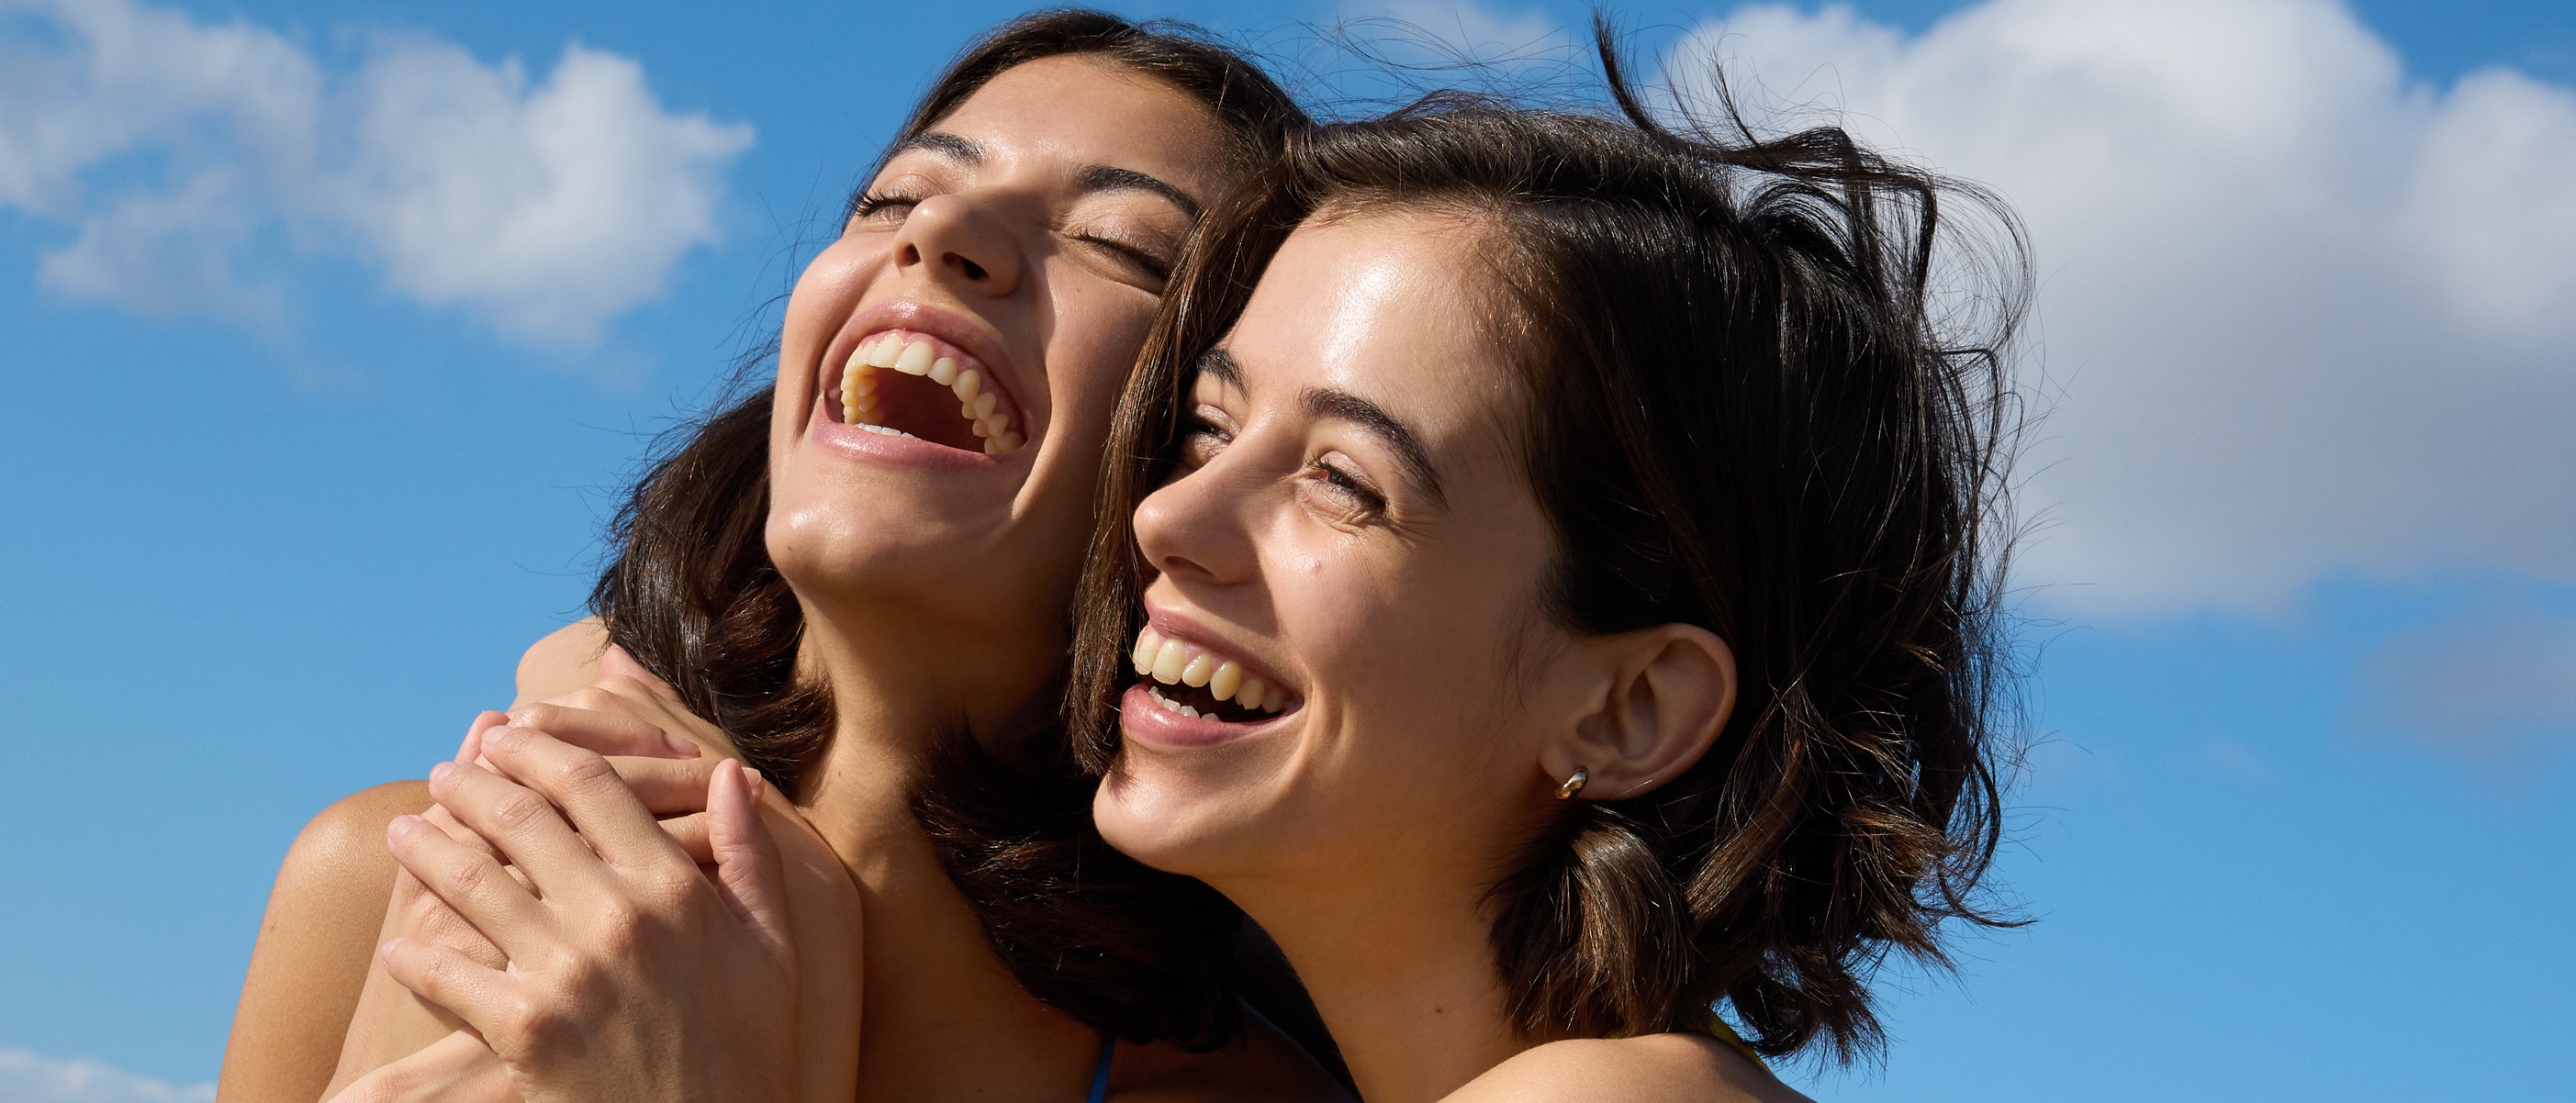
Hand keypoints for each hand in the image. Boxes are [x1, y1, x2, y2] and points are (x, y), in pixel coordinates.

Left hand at [326, 702, 718, 1098]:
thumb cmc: (750, 1048)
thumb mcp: (773, 948)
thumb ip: (751, 856)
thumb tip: (732, 774)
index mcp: (677, 888)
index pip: (593, 784)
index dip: (540, 751)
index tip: (508, 738)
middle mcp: (618, 916)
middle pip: (521, 817)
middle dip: (472, 785)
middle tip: (446, 773)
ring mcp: (566, 971)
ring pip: (471, 881)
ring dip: (426, 848)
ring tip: (404, 832)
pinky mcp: (523, 1028)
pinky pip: (449, 973)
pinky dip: (416, 956)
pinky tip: (401, 943)